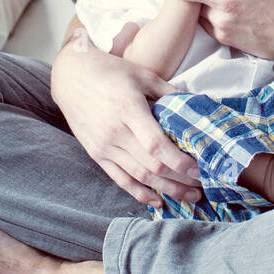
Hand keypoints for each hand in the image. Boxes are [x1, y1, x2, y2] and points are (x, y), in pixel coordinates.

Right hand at [50, 38, 203, 207]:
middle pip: (151, 166)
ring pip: (139, 176)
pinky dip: (140, 193)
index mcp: (128, 109)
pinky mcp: (96, 154)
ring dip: (166, 190)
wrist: (71, 76)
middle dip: (180, 180)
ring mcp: (104, 146)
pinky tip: (158, 201)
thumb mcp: (142, 75)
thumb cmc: (111, 72)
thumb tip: (196, 105)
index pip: (156, 145)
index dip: (179, 161)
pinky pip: (120, 179)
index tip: (199, 169)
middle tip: (202, 186)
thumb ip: (169, 92)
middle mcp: (114, 132)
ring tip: (188, 196)